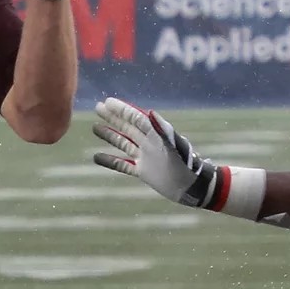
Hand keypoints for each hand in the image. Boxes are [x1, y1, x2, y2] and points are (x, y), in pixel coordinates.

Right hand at [90, 97, 222, 208]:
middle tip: (98, 106)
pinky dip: (110, 161)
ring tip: (95, 127)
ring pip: (123, 143)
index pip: (136, 118)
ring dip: (110, 135)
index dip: (122, 109)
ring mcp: (145, 157)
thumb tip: (150, 114)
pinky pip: (122, 165)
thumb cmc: (189, 166)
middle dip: (113, 117)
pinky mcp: (143, 172)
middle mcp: (149, 143)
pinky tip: (97, 157)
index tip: (108, 101)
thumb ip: (164, 131)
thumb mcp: (176, 146)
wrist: (193, 187)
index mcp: (156, 135)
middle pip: (127, 127)